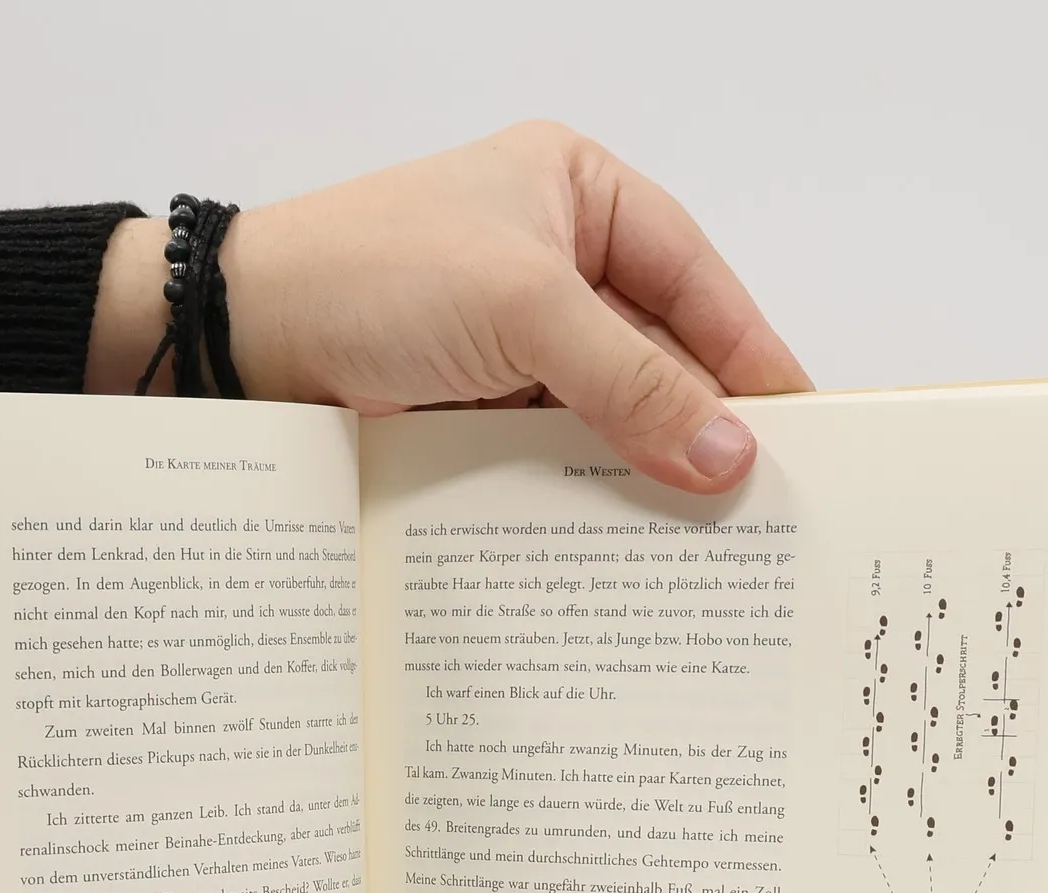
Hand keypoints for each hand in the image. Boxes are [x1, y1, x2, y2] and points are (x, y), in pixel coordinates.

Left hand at [89, 121, 810, 492]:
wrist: (245, 342)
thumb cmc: (374, 276)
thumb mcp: (523, 309)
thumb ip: (631, 383)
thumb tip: (729, 456)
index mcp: (578, 197)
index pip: (695, 282)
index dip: (750, 356)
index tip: (803, 428)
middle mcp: (554, 265)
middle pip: (659, 355)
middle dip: (701, 426)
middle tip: (763, 506)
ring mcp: (515, 344)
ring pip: (609, 414)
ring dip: (646, 471)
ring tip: (708, 541)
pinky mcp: (478, 410)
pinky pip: (556, 455)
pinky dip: (587, 494)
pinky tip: (625, 541)